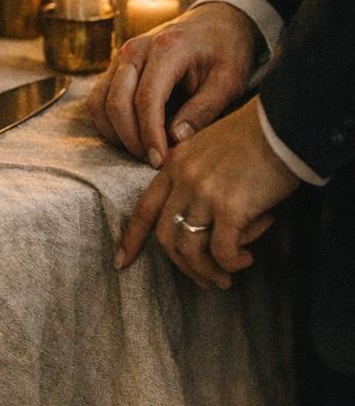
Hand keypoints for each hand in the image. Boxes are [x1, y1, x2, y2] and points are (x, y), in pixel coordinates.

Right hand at [86, 1, 259, 168]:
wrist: (214, 23)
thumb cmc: (224, 52)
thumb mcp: (228, 81)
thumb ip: (203, 111)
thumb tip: (175, 140)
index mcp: (166, 48)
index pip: (147, 99)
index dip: (150, 136)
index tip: (161, 162)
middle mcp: (135, 50)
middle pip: (117, 102)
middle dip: (132, 140)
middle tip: (154, 161)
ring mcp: (121, 57)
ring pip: (99, 103)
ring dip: (116, 133)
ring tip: (144, 150)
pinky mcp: (115, 67)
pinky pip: (98, 99)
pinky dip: (108, 123)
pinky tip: (132, 137)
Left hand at [115, 97, 298, 287]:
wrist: (284, 125)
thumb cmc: (255, 137)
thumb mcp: (210, 149)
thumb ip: (195, 178)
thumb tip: (200, 225)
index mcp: (175, 164)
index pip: (143, 208)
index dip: (130, 238)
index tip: (121, 262)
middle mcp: (183, 179)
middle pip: (165, 237)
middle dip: (182, 266)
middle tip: (205, 280)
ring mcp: (203, 193)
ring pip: (190, 249)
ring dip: (208, 272)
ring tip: (228, 278)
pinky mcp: (229, 207)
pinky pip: (223, 252)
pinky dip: (233, 263)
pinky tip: (247, 259)